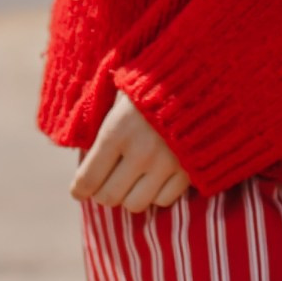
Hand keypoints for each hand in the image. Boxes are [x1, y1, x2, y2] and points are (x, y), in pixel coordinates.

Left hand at [70, 91, 190, 213]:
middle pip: (109, 197)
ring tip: (128, 182)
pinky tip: (153, 179)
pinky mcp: (190, 170)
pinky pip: (164, 200)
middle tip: (102, 186)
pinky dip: (155, 194)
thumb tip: (86, 158)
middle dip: (100, 194)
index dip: (78, 189)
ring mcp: (168, 164)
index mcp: (117, 130)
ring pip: (135, 204)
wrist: (203, 76)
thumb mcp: (121, 97)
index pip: (88, 178)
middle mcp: (141, 151)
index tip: (77, 191)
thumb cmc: (153, 82)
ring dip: (128, 196)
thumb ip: (103, 127)